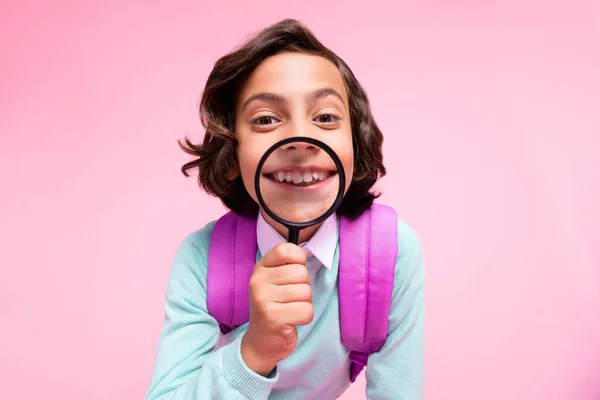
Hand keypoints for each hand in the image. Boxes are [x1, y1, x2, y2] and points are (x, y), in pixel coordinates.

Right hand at [240, 242, 313, 375]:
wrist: (260, 342)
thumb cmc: (274, 308)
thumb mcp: (273, 282)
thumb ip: (286, 266)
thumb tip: (304, 254)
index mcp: (259, 269)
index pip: (286, 249)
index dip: (299, 259)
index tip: (294, 274)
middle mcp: (258, 282)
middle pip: (301, 272)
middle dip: (304, 287)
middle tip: (290, 299)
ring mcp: (263, 300)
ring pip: (306, 292)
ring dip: (305, 303)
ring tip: (290, 310)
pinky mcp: (274, 318)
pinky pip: (307, 311)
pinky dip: (304, 317)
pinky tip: (291, 321)